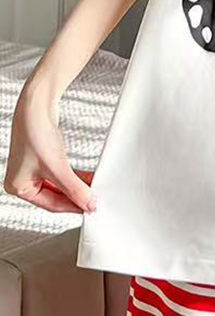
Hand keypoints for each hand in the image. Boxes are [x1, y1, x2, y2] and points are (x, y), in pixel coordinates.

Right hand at [3, 81, 94, 213]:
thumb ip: (75, 188)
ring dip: (76, 186)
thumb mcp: (58, 167)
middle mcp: (22, 180)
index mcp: (18, 188)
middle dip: (75, 196)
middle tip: (94, 199)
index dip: (73, 206)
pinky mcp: (42, 160)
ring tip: (94, 189)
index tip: (91, 207)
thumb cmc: (36, 134)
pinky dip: (73, 177)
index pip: (51, 205)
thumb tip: (89, 204)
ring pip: (59, 186)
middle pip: (55, 196)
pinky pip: (60, 174)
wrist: (36, 107)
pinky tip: (87, 178)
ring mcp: (32, 170)